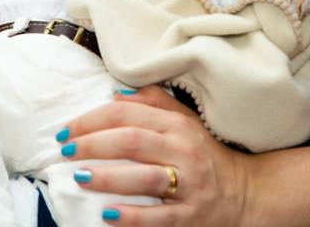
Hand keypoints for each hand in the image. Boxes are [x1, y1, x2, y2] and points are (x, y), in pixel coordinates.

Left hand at [58, 86, 249, 225]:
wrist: (244, 191)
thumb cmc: (203, 154)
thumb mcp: (184, 121)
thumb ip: (153, 103)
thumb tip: (115, 93)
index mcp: (175, 125)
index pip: (126, 114)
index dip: (91, 120)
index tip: (66, 130)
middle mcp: (182, 150)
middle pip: (131, 140)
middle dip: (92, 144)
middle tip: (65, 152)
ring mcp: (188, 184)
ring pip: (144, 177)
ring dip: (108, 177)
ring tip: (79, 177)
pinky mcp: (189, 215)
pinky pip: (158, 217)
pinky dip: (131, 217)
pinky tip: (107, 214)